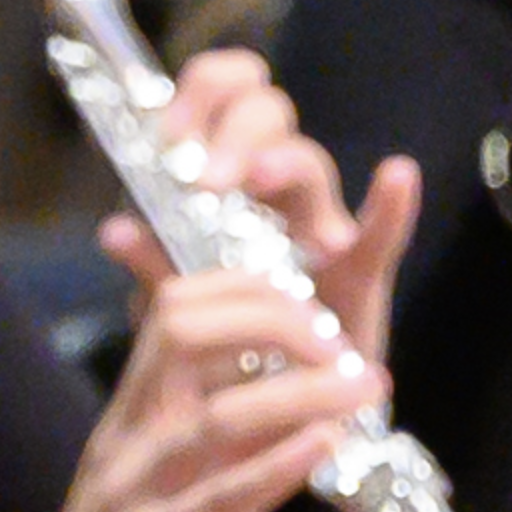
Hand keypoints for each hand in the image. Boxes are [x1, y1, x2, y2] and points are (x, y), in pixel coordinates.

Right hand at [16, 269, 383, 511]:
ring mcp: (131, 493)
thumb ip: (226, 430)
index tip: (314, 309)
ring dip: (304, 393)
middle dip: (274, 320)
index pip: (176, 307)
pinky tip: (327, 443)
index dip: (249, 290)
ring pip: (216, 417)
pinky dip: (279, 464)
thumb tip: (298, 377)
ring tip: (367, 387)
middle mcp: (126, 436)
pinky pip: (218, 500)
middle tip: (339, 345)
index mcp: (131, 410)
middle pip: (184, 331)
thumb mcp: (176, 478)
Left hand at [96, 49, 422, 362]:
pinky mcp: (358, 276)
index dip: (202, 92)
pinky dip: (391, 207)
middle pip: (268, 116)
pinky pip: (379, 237)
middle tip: (205, 181)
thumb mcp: (174, 307)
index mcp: (226, 176)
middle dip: (235, 133)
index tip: (172, 131)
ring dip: (282, 163)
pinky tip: (396, 175)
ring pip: (309, 165)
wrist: (263, 418)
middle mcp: (276, 191)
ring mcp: (319, 228)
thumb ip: (153, 266)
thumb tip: (115, 230)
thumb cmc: (215, 345)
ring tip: (256, 180)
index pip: (224, 93)